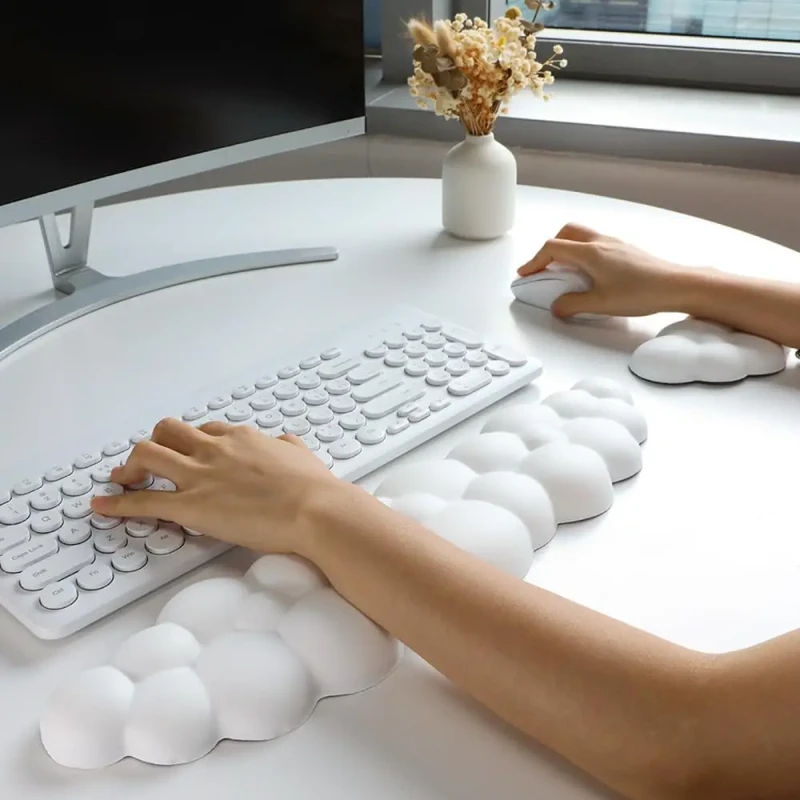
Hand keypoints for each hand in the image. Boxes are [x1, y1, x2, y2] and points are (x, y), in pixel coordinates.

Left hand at [90, 419, 340, 554]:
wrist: (314, 508)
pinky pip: (143, 501)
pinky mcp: (191, 506)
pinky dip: (117, 503)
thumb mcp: (302, 456)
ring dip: (131, 466)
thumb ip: (289, 447)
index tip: (185, 452)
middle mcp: (215, 449)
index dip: (190, 441)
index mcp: (242, 439)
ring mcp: (200, 476)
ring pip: (147, 454)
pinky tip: (102, 505)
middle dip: (154, 445)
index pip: (205, 430)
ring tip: (122, 480)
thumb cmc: (314, 487)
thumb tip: (286, 443)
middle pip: (168, 432)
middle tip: (148, 464)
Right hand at [517, 223, 697, 318]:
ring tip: (565, 271)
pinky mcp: (625, 250)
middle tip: (544, 267)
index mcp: (590, 253)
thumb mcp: (600, 304)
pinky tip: (589, 273)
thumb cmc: (643, 291)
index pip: (552, 248)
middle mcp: (601, 242)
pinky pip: (596, 243)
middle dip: (549, 249)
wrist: (676, 286)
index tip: (526, 274)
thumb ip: (572, 305)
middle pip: (566, 233)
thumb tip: (557, 306)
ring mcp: (615, 244)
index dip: (534, 261)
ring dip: (567, 249)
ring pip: (582, 236)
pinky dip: (583, 253)